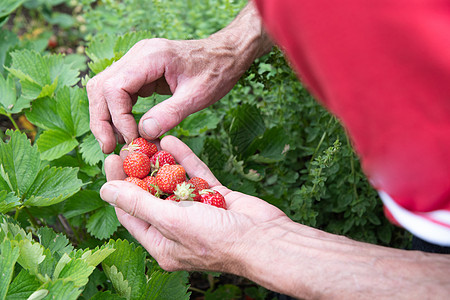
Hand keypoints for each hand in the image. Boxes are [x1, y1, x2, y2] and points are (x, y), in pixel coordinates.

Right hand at [87, 3, 272, 153]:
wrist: (225, 55)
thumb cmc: (216, 72)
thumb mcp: (198, 95)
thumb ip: (171, 113)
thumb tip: (143, 133)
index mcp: (150, 56)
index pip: (114, 87)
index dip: (117, 117)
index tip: (132, 140)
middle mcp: (137, 55)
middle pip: (100, 87)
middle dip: (101, 119)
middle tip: (109, 147)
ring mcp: (136, 61)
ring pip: (104, 88)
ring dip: (106, 116)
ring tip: (116, 142)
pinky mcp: (140, 70)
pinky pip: (118, 91)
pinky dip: (118, 110)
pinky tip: (128, 128)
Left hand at [100, 135, 287, 272]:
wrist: (266, 239)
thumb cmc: (217, 238)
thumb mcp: (172, 221)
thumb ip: (139, 204)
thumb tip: (106, 191)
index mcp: (161, 242)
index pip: (131, 212)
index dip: (118, 185)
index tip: (112, 159)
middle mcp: (177, 227)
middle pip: (151, 195)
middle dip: (139, 170)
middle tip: (129, 144)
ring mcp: (197, 211)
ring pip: (173, 182)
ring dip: (161, 161)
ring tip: (147, 138)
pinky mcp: (215, 197)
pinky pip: (195, 175)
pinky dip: (184, 159)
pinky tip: (171, 141)